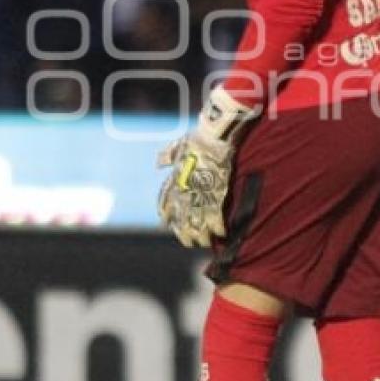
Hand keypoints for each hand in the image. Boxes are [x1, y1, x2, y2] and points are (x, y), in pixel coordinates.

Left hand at [156, 85, 258, 247]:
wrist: (215, 137)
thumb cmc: (199, 139)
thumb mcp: (180, 144)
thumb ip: (168, 155)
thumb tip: (158, 163)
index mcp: (176, 179)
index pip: (165, 202)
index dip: (166, 215)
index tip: (165, 224)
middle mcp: (184, 191)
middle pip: (181, 218)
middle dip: (184, 232)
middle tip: (188, 242)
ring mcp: (200, 195)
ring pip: (197, 223)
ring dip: (201, 235)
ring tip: (205, 243)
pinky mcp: (216, 195)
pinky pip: (216, 218)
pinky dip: (218, 228)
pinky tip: (221, 234)